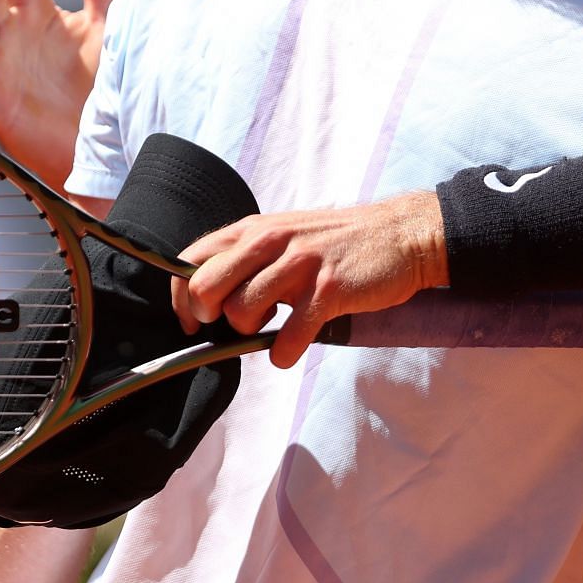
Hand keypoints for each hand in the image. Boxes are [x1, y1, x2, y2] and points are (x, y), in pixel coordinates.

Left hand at [171, 192, 448, 368]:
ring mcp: (299, 264)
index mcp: (254, 229)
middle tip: (237, 325)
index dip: (182, 298)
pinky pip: (289, 336)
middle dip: (212, 317)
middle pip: (206, 288)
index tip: (195, 320)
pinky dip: (285, 353)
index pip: (190, 261)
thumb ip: (247, 257)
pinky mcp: (328, 289)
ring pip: (242, 312)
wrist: (399, 235)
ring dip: (252, 335)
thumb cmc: (336, 242)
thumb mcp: (284, 235)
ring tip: (275, 326)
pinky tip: (292, 347)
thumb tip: (209, 297)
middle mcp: (271, 241)